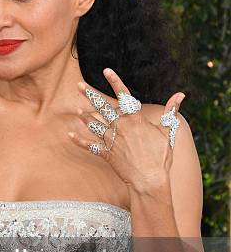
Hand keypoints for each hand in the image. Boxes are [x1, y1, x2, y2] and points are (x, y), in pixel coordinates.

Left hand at [68, 68, 185, 193]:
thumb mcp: (168, 132)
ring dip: (84, 117)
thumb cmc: (160, 157)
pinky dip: (79, 140)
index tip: (106, 71)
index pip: (123, 95)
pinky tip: (70, 134)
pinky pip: (89, 145)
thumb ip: (170, 112)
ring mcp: (112, 140)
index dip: (115, 81)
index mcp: (135, 119)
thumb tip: (180, 96)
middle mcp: (121, 126)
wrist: (149, 180)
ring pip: (94, 124)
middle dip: (90, 94)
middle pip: (102, 107)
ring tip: (77, 110)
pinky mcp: (106, 154)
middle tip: (78, 85)